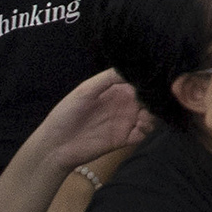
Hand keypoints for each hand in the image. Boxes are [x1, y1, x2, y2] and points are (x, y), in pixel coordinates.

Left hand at [31, 67, 148, 172]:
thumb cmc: (66, 113)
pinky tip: (139, 126)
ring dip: (153, 114)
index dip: (149, 81)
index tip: (156, 79)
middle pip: (149, 99)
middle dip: (155, 98)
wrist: (56, 146)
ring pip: (151, 116)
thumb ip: (109, 77)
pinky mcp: (125, 139)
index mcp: (117, 90)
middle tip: (154, 99)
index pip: (140, 82)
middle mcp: (125, 104)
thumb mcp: (85, 90)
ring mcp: (126, 122)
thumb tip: (134, 66)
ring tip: (144, 115)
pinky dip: (147, 129)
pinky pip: (144, 133)